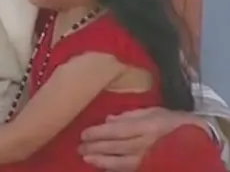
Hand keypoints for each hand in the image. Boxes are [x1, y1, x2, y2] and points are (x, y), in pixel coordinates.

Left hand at [78, 107, 208, 171]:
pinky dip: (115, 168)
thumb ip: (129, 115)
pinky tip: (103, 167)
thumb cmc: (171, 121)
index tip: (84, 134)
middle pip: (117, 146)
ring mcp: (149, 158)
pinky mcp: (151, 167)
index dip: (100, 133)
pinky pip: (130, 169)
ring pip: (122, 161)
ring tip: (86, 159)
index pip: (118, 130)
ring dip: (102, 160)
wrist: (197, 138)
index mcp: (146, 125)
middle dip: (96, 147)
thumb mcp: (152, 111)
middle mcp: (146, 143)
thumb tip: (108, 120)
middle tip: (79, 147)